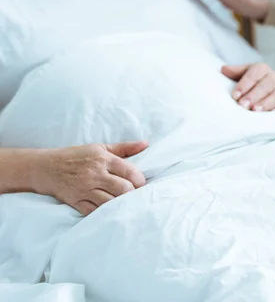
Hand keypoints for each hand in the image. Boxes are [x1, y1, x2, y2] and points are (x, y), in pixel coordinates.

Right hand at [33, 141, 147, 215]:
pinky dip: (105, 213)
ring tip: (125, 204)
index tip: (142, 184)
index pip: (130, 173)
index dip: (140, 181)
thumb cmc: (76, 156)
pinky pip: (95, 211)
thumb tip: (146, 144)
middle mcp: (95, 174)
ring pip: (111, 202)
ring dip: (121, 204)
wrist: (46, 167)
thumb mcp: (100, 148)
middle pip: (123, 189)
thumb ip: (124, 148)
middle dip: (133, 194)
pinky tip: (111, 211)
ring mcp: (85, 189)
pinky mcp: (76, 201)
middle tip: (135, 195)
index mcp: (103, 159)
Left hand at [222, 63, 274, 111]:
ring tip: (255, 111)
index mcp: (263, 69)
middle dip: (254, 95)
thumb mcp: (246, 74)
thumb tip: (223, 69)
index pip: (254, 74)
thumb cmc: (257, 82)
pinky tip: (273, 114)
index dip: (244, 84)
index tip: (235, 96)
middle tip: (243, 105)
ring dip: (266, 103)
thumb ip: (236, 72)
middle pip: (266, 85)